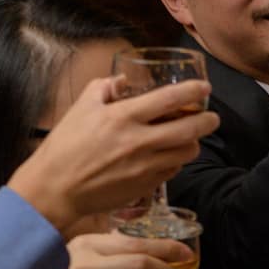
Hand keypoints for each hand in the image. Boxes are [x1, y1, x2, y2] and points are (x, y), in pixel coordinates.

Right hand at [4, 75, 218, 230]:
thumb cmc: (65, 146)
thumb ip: (105, 88)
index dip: (194, 91)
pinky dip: (176, 161)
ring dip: (193, 143)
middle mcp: (139, 142)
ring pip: (187, 153)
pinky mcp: (145, 186)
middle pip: (190, 129)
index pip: (170, 99)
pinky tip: (168, 156)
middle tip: (212, 117)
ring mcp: (145, 167)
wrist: (56, 188)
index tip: (205, 88)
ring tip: (189, 137)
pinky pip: (173, 171)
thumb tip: (123, 80)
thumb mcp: (82, 107)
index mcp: (123, 117)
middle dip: (208, 121)